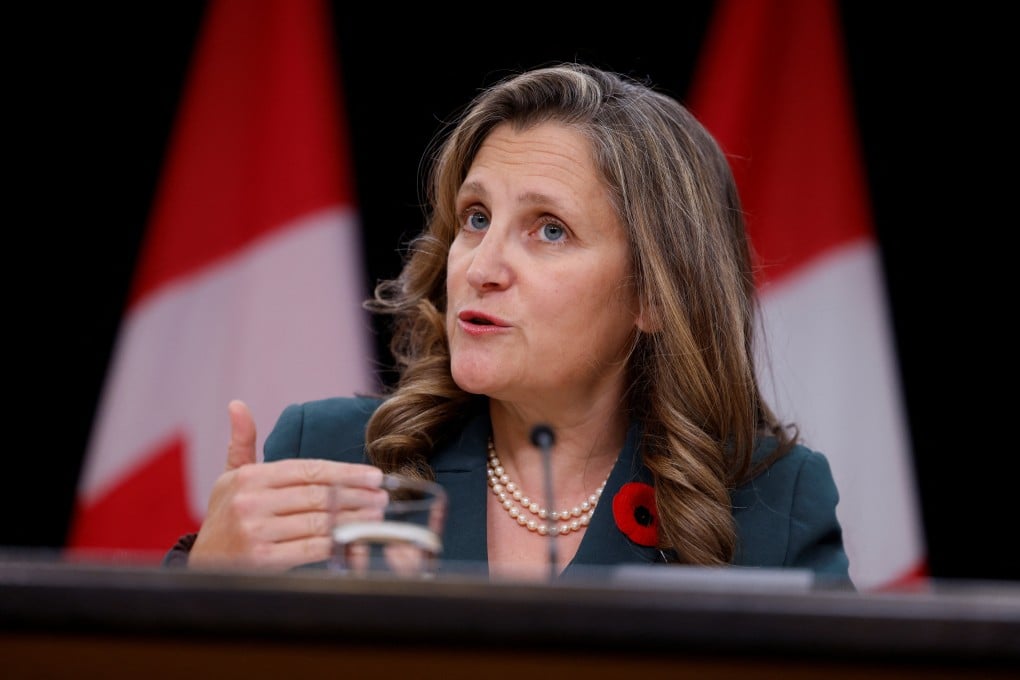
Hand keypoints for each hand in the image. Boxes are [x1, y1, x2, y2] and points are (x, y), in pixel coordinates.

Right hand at [188, 400, 386, 570]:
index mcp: (249, 477)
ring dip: (353, 519)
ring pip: (319, 521)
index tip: (374, 476)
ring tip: (376, 517)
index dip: (346, 472)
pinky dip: (336, 544)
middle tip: (383, 496)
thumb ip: (242, 443)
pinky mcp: (262, 560)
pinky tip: (355, 541)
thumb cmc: (224, 517)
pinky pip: (310, 548)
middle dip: (357, 495)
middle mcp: (251, 501)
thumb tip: (237, 404)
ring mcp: (256, 531)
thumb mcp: (230, 477)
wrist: (201, 565)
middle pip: (318, 494)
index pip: (309, 469)